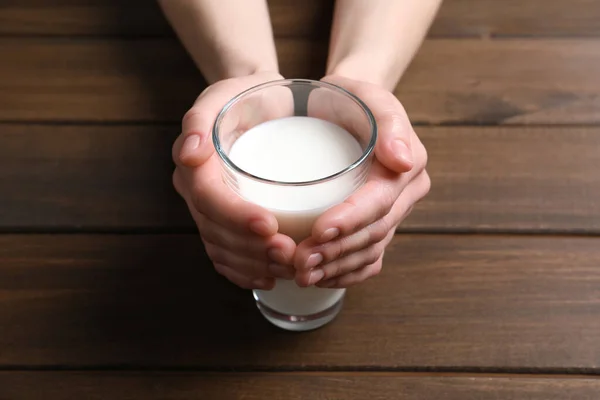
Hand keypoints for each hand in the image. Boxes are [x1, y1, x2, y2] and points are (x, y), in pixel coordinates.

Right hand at [172, 72, 296, 289]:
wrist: (259, 105)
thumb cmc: (244, 97)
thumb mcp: (223, 94)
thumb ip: (201, 118)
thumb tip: (190, 154)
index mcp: (192, 165)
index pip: (207, 199)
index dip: (235, 217)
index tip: (270, 225)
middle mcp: (196, 192)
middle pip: (216, 231)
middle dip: (251, 249)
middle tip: (290, 253)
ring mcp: (209, 211)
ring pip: (222, 249)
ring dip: (253, 264)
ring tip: (289, 267)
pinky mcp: (225, 223)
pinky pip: (226, 256)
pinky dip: (245, 272)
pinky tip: (268, 278)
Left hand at [294, 75, 429, 287]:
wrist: (345, 110)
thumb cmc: (352, 100)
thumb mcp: (369, 96)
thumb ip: (390, 122)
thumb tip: (403, 161)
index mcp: (408, 167)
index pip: (380, 201)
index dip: (351, 219)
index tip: (318, 229)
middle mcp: (405, 195)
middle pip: (374, 233)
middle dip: (337, 251)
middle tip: (300, 260)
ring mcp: (392, 215)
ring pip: (370, 252)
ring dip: (337, 268)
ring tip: (302, 274)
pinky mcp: (377, 227)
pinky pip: (368, 260)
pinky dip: (345, 274)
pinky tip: (320, 279)